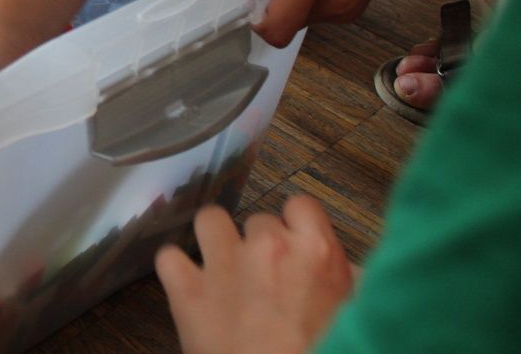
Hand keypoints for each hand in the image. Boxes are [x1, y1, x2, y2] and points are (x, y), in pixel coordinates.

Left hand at [155, 198, 355, 353]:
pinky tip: (190, 287)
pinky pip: (169, 257)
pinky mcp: (187, 291)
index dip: (295, 226)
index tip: (294, 245)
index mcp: (317, 253)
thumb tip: (336, 269)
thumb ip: (343, 283)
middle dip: (260, 246)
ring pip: (209, 220)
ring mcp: (224, 265)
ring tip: (224, 270)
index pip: (301, 205)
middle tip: (265, 281)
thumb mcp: (351, 316)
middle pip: (258, 220)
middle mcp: (268, 247)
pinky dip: (177, 271)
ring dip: (216, 241)